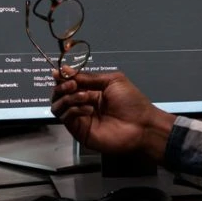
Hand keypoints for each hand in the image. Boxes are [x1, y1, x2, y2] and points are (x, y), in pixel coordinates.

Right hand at [50, 70, 175, 161]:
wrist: (142, 125)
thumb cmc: (132, 103)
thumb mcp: (112, 81)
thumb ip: (88, 77)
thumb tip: (66, 69)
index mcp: (91, 92)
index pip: (69, 84)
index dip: (63, 78)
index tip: (59, 72)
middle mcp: (83, 104)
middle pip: (59, 95)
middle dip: (62, 86)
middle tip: (72, 84)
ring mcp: (80, 119)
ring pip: (58, 106)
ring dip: (68, 98)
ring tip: (84, 96)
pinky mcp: (80, 131)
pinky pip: (66, 118)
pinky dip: (74, 110)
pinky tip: (88, 108)